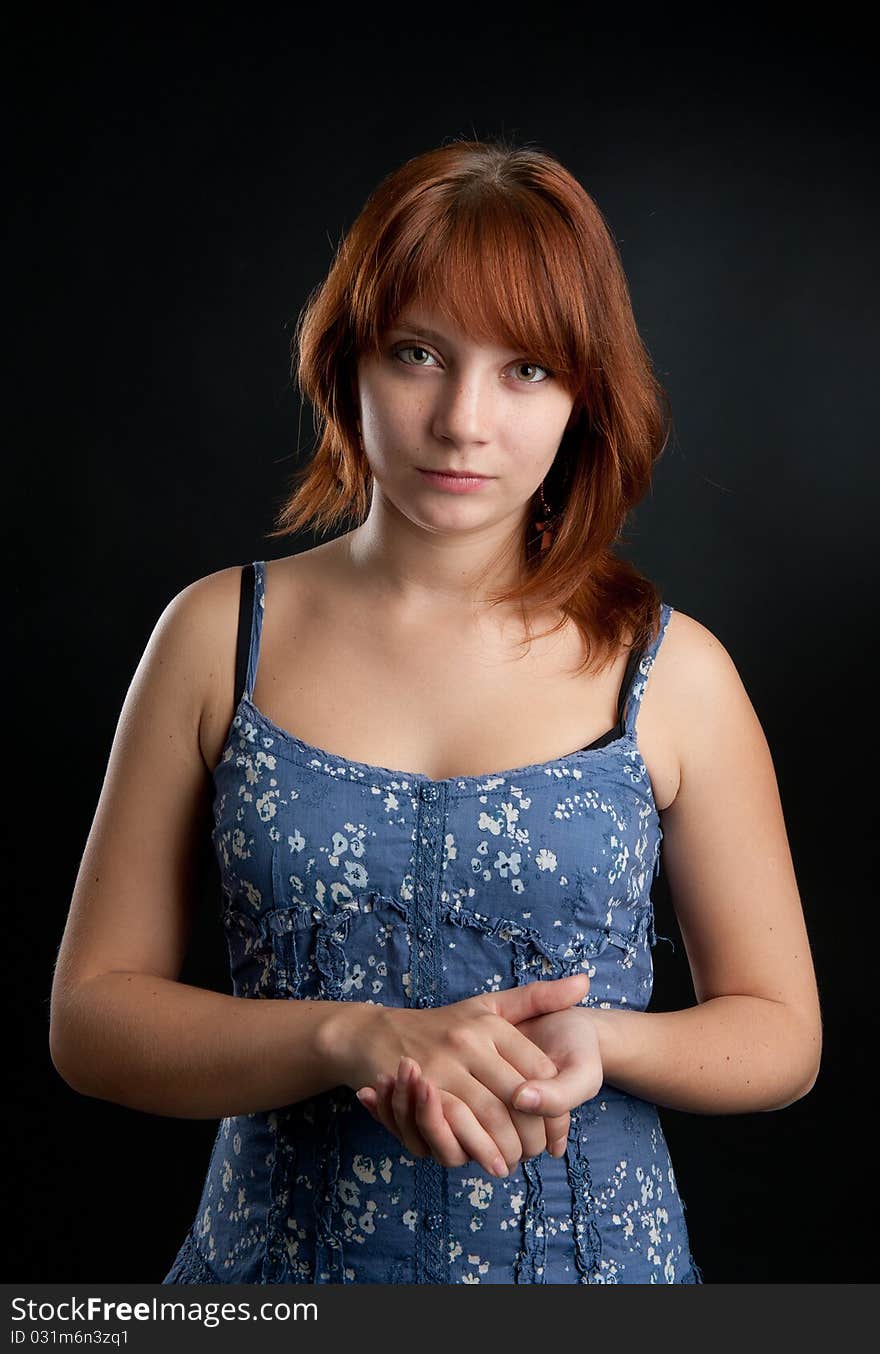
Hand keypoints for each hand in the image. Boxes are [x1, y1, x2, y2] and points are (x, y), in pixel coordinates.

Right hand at [335, 972, 589, 1176]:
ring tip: (516, 1163)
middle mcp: (468, 1041)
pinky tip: (489, 1161)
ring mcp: (442, 1065)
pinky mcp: (420, 1089)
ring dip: (507, 1148)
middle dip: (533, 1133)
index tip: (557, 1126)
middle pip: (518, 1097)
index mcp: (490, 1023)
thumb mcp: (488, 1005)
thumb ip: (537, 998)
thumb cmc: (441, 1024)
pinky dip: (476, 1149)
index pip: (538, 1069)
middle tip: (541, 1153)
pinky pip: (456, 1127)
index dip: (554, 1102)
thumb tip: (585, 982)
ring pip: (489, 1116)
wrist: (374, 1034)